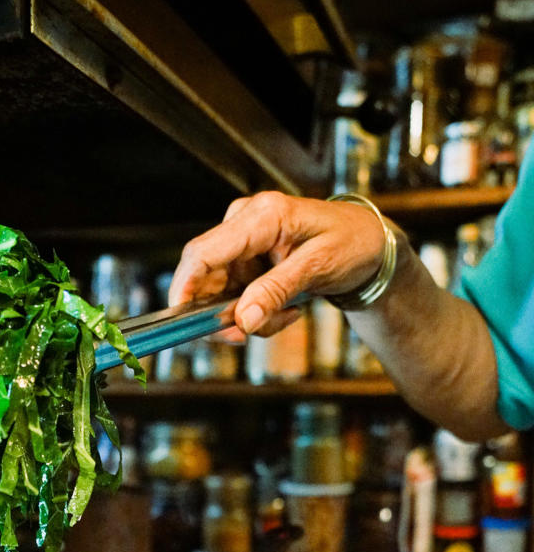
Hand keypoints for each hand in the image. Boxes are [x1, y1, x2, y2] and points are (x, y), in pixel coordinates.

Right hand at [167, 191, 385, 340]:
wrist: (369, 243)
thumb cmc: (351, 243)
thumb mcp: (318, 267)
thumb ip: (276, 291)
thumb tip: (242, 320)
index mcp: (261, 216)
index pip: (202, 253)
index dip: (184, 289)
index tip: (182, 322)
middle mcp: (243, 224)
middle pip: (204, 278)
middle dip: (223, 314)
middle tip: (247, 336)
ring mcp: (242, 244)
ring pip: (219, 295)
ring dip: (248, 317)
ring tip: (287, 315)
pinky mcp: (246, 261)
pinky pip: (236, 298)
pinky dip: (257, 313)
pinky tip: (286, 309)